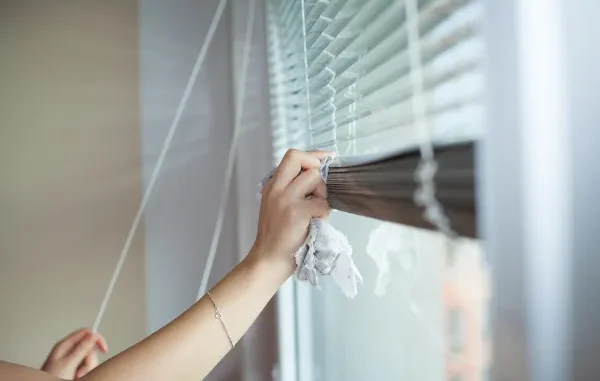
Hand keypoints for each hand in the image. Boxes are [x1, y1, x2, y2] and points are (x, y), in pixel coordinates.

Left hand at [41, 328, 107, 378]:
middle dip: (89, 360)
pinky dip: (85, 372)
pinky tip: (77, 377)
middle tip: (81, 370)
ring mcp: (71, 360)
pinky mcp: (73, 368)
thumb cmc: (50, 378)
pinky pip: (86, 366)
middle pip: (89, 348)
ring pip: (89, 358)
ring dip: (87, 368)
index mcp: (65, 345)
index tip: (103, 349)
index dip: (96, 339)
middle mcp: (68, 351)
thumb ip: (81, 348)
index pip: (86, 332)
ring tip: (76, 376)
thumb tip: (93, 335)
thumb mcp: (68, 363)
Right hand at [252, 149, 330, 270]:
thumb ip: (292, 189)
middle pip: (301, 159)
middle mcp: (277, 189)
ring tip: (314, 213)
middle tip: (318, 187)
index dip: (312, 155)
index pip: (292, 157)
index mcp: (272, 186)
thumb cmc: (277, 237)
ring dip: (322, 196)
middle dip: (316, 168)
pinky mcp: (298, 213)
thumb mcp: (276, 206)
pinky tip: (313, 225)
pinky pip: (323, 204)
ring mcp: (287, 200)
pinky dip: (323, 215)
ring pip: (316, 179)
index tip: (325, 158)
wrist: (269, 260)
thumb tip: (317, 175)